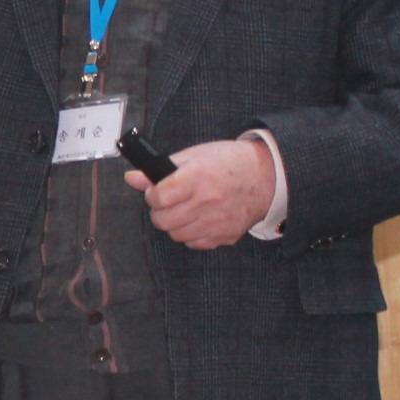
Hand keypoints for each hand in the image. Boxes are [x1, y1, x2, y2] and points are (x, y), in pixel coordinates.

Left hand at [128, 138, 275, 249]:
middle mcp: (207, 201)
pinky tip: (200, 218)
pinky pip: (194, 243)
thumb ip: (162, 169)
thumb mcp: (195, 155)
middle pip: (164, 220)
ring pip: (176, 234)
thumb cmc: (229, 163)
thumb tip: (133, 178)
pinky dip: (192, 233)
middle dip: (160, 211)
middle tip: (168, 202)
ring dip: (175, 223)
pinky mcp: (225, 236)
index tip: (156, 191)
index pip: (159, 196)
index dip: (152, 194)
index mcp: (198, 177)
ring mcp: (217, 222)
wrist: (266, 177)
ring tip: (185, 209)